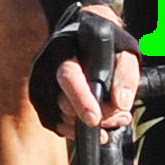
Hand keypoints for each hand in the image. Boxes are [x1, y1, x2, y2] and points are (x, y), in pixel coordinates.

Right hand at [29, 4, 138, 133]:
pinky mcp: (39, 100)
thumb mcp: (123, 51)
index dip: (81, 99)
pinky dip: (77, 128)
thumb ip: (126, 75)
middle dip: (96, 117)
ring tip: (116, 117)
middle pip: (64, 103)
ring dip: (89, 126)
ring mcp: (38, 84)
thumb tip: (121, 103)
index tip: (94, 119)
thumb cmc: (105, 45)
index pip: (68, 76)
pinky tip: (96, 119)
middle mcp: (45, 66)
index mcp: (64, 49)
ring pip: (61, 118)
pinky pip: (56, 124)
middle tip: (122, 116)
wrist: (81, 35)